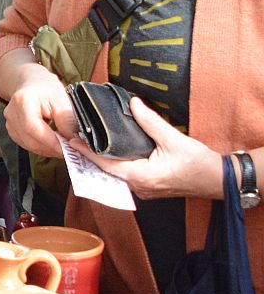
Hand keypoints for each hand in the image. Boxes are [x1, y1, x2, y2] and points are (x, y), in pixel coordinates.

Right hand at [3, 64, 76, 156]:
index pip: (34, 128)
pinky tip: (52, 142)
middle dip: (52, 148)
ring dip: (47, 149)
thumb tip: (74, 142)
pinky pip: (26, 144)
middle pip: (30, 140)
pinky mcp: (12, 130)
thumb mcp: (62, 99)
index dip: (51, 142)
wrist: (32, 82)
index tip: (69, 149)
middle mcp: (11, 113)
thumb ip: (67, 121)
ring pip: (29, 145)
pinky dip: (41, 147)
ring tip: (63, 146)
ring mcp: (9, 122)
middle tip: (70, 150)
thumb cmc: (45, 87)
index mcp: (22, 101)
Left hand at [74, 97, 227, 200]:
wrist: (220, 180)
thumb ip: (150, 121)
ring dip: (102, 161)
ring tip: (87, 144)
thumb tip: (133, 103)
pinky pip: (126, 176)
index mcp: (142, 177)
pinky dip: (115, 164)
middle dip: (91, 156)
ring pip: (116, 174)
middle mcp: (139, 187)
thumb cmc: (199, 163)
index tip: (72, 142)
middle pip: (107, 171)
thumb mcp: (173, 139)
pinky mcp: (149, 187)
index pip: (106, 165)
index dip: (88, 153)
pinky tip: (109, 153)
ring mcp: (144, 189)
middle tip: (76, 139)